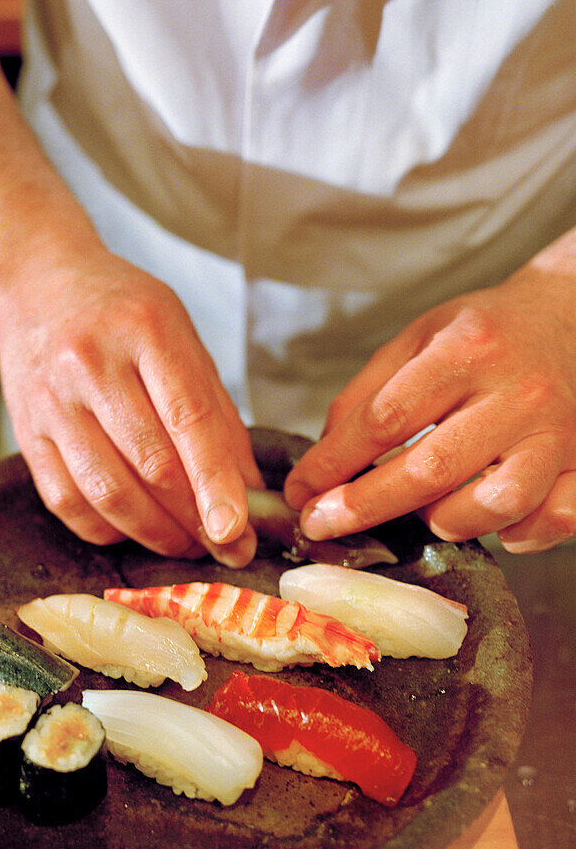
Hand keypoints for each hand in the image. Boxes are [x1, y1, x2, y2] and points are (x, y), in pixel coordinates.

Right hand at [0, 251, 263, 565]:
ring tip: (185, 543)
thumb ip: (215, 413)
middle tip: (227, 546)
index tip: (237, 529)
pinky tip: (134, 529)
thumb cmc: (121, 314)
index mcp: (145, 328)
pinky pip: (67, 502)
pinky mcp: (25, 432)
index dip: (216, 482)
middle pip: (151, 464)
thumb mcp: (181, 338)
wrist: (37, 285)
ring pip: (108, 492)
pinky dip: (107, 529)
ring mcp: (51, 400)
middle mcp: (91, 362)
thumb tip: (246, 492)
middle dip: (195, 519)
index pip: (189, 418)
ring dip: (155, 533)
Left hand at [284, 230, 575, 552]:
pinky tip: (485, 515)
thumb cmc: (484, 334)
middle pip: (430, 470)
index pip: (385, 420)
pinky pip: (552, 521)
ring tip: (423, 508)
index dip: (332, 464)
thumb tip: (321, 464)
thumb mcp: (417, 338)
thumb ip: (365, 396)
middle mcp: (517, 393)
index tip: (300, 491)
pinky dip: (515, 533)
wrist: (572, 315)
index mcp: (466, 350)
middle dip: (363, 507)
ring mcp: (558, 433)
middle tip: (321, 524)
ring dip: (442, 520)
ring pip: (492, 505)